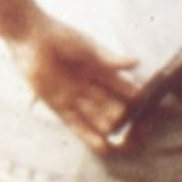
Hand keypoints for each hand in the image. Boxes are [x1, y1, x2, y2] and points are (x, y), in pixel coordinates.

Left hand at [1, 14, 141, 150]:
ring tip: (122, 144)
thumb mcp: (89, 47)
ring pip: (93, 117)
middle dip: (123, 118)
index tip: (150, 109)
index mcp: (98, 68)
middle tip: (138, 133)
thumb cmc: (60, 36)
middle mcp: (87, 85)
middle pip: (109, 105)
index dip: (134, 98)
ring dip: (107, 129)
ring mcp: (72, 96)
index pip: (121, 86)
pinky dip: (87, 135)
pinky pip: (74, 123)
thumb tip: (137, 62)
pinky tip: (101, 145)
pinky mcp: (56, 104)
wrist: (30, 36)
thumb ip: (110, 59)